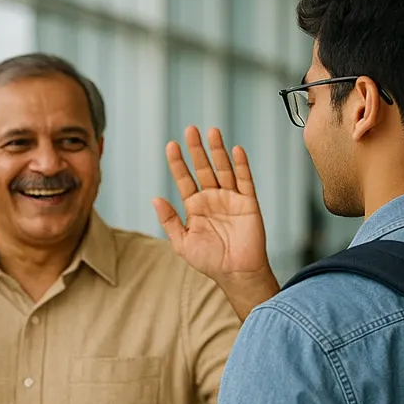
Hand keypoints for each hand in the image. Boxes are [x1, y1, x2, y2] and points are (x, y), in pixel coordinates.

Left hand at [154, 126, 271, 283]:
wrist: (236, 274)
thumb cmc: (209, 261)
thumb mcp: (182, 243)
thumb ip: (169, 221)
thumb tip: (155, 199)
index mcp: (195, 206)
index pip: (184, 179)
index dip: (177, 163)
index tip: (171, 145)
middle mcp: (212, 198)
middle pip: (203, 168)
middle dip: (196, 149)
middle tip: (190, 129)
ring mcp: (231, 199)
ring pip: (223, 169)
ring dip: (217, 151)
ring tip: (211, 132)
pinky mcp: (248, 203)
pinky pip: (245, 180)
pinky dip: (241, 165)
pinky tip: (235, 150)